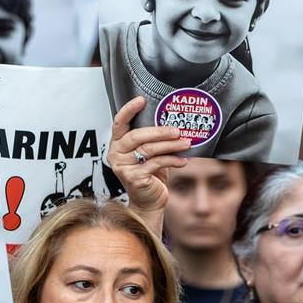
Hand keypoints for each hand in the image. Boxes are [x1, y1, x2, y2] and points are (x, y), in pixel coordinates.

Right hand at [105, 96, 190, 216]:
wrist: (149, 202)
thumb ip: (154, 140)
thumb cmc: (151, 175)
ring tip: (186, 143)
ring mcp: (123, 167)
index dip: (129, 110)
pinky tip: (183, 160)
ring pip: (149, 149)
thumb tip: (174, 122)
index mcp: (117, 144)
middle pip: (137, 135)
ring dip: (171, 145)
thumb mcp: (150, 154)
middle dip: (160, 131)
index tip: (142, 99)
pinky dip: (173, 161)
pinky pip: (156, 164)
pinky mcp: (134, 178)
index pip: (119, 122)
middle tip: (178, 130)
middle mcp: (116, 154)